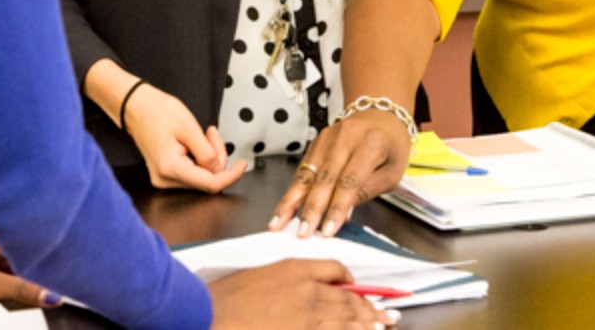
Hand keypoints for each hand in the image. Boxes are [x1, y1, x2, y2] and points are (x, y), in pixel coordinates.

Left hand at [0, 219, 56, 307]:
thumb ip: (17, 290)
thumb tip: (50, 294)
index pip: (28, 243)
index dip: (45, 259)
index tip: (62, 274)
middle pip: (19, 257)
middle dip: (31, 273)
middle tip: (47, 289)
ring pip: (8, 268)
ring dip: (16, 281)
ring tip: (29, 292)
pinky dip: (3, 286)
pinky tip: (7, 296)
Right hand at [125, 85, 250, 193]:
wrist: (136, 106)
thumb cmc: (157, 112)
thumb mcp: (189, 128)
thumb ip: (207, 153)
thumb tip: (218, 170)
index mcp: (171, 168)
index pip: (210, 184)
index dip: (231, 176)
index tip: (242, 165)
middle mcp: (165, 179)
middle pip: (206, 179)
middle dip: (217, 158)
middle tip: (212, 133)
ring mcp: (164, 178)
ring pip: (200, 176)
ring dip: (209, 156)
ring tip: (204, 134)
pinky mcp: (165, 173)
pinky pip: (192, 171)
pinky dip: (200, 157)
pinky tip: (196, 141)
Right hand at [210, 259, 395, 329]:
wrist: (209, 315)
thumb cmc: (225, 299)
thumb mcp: (257, 276)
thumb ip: (285, 279)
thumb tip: (301, 287)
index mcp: (295, 270)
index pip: (334, 270)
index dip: (350, 282)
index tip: (359, 290)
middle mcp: (307, 291)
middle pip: (348, 299)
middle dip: (370, 309)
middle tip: (386, 315)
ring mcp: (308, 318)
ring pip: (347, 320)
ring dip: (367, 324)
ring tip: (382, 326)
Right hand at [269, 110, 411, 236]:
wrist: (380, 113)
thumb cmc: (391, 144)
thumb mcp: (392, 172)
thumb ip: (367, 191)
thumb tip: (344, 214)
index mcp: (371, 144)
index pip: (350, 181)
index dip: (337, 207)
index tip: (328, 229)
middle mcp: (346, 137)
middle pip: (324, 177)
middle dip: (311, 208)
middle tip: (302, 231)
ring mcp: (328, 137)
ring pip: (307, 173)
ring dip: (292, 200)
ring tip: (280, 221)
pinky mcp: (316, 141)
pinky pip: (303, 168)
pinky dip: (293, 189)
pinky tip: (285, 205)